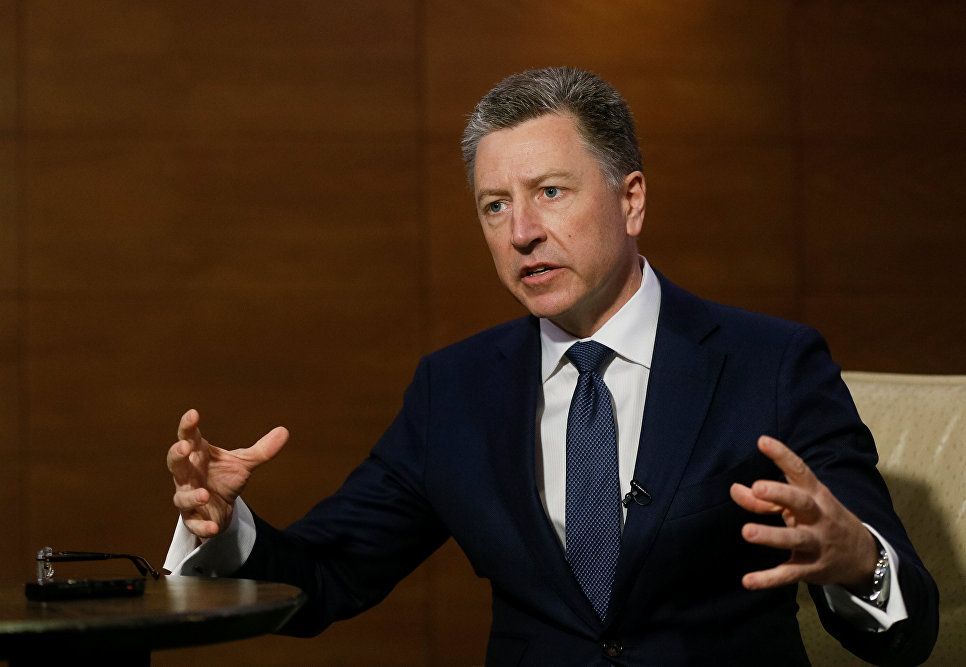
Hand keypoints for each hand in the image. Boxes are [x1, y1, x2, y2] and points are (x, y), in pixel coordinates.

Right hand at [167, 409, 288, 539]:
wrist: (221, 509)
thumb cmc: (224, 478)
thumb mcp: (244, 463)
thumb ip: (262, 450)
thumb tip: (284, 431)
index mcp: (198, 455)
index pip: (189, 437)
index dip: (188, 426)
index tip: (193, 413)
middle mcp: (188, 475)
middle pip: (176, 463)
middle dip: (177, 455)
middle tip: (184, 447)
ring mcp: (188, 496)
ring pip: (181, 496)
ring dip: (191, 495)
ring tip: (204, 494)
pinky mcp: (193, 518)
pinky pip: (193, 523)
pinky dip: (203, 525)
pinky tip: (214, 527)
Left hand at [729, 435, 876, 592]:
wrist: (862, 556)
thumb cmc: (820, 519)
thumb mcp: (799, 504)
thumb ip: (764, 499)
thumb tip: (734, 489)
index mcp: (815, 495)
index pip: (800, 471)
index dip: (782, 456)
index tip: (762, 441)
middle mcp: (818, 517)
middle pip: (801, 502)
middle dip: (780, 494)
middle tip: (757, 487)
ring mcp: (816, 543)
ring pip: (795, 539)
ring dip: (771, 535)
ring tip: (747, 532)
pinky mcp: (810, 569)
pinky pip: (789, 574)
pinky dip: (768, 579)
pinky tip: (748, 581)